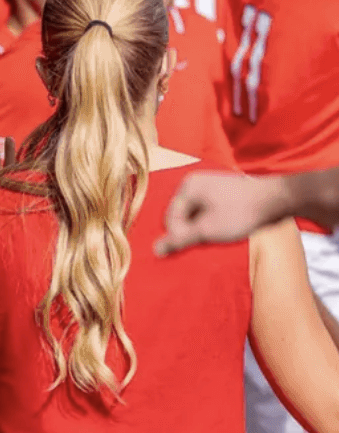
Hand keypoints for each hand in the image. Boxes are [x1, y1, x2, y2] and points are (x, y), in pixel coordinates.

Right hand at [155, 171, 285, 256]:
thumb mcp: (207, 229)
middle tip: (205, 242)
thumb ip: (180, 239)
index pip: (171, 217)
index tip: (195, 246)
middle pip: (181, 215)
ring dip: (200, 229)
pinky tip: (221, 230)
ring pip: (194, 214)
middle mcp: (195, 182)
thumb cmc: (241, 212)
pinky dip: (210, 222)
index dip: (179, 235)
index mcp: (188, 187)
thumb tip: (155, 250)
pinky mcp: (223, 192)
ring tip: (215, 237)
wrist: (278, 199)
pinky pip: (207, 210)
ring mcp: (210, 185)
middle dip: (190, 231)